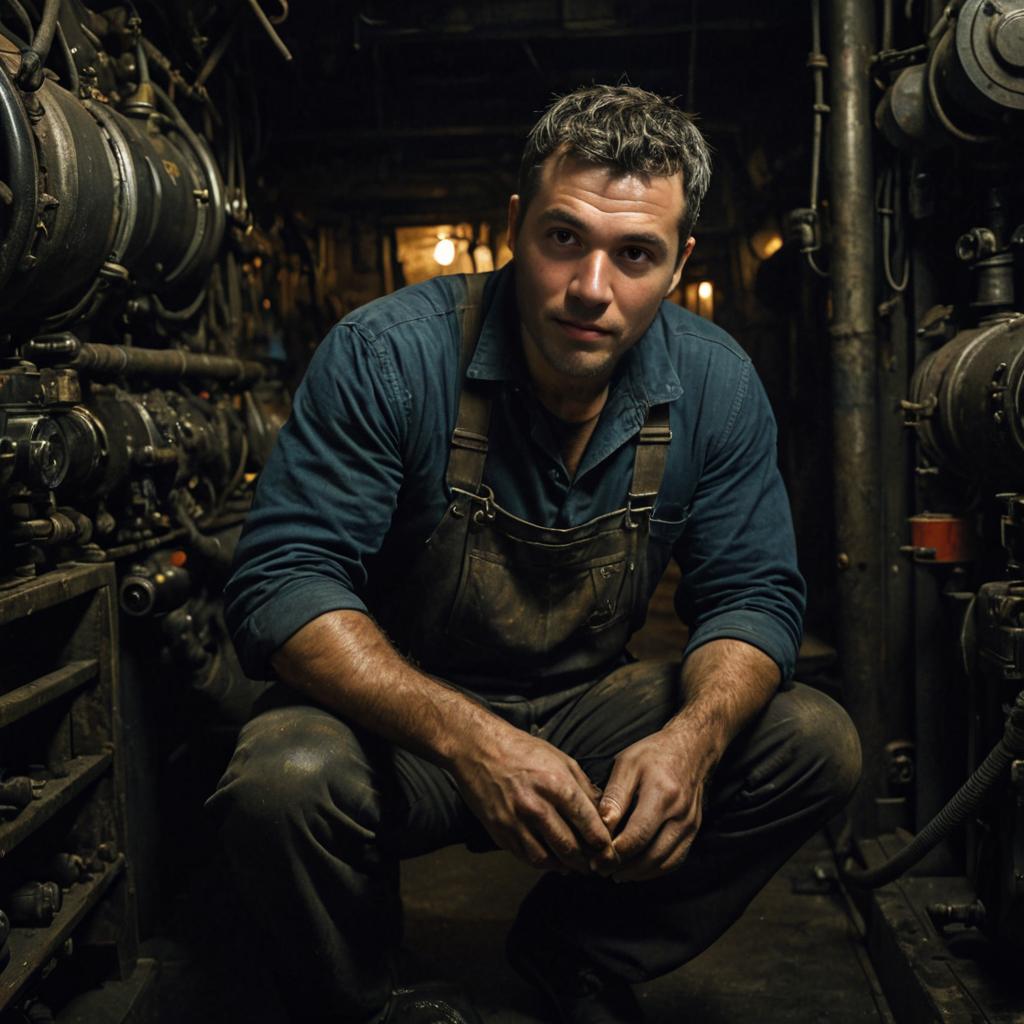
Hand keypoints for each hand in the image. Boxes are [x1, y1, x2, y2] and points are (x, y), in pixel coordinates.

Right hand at [450, 723, 615, 874]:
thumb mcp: (561, 760)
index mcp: (556, 784)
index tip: (610, 852)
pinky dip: (542, 862)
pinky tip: (552, 860)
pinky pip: (525, 856)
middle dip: (587, 862)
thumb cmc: (523, 750)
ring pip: (547, 859)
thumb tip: (603, 813)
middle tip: (596, 866)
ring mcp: (515, 821)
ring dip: (565, 867)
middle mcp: (536, 806)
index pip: (588, 824)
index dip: (603, 844)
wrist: (478, 749)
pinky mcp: (499, 832)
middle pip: (570, 847)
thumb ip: (584, 787)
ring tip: (575, 866)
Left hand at [594, 728, 713, 882]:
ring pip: (665, 862)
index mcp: (662, 794)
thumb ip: (615, 795)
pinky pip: (676, 859)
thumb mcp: (627, 764)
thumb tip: (602, 826)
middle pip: (652, 855)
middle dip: (624, 867)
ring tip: (616, 874)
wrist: (692, 749)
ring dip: (639, 874)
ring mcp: (690, 824)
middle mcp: (680, 814)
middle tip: (601, 870)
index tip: (596, 857)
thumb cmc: (655, 753)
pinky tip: (637, 869)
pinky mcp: (693, 831)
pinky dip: (656, 869)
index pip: (638, 835)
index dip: (615, 852)